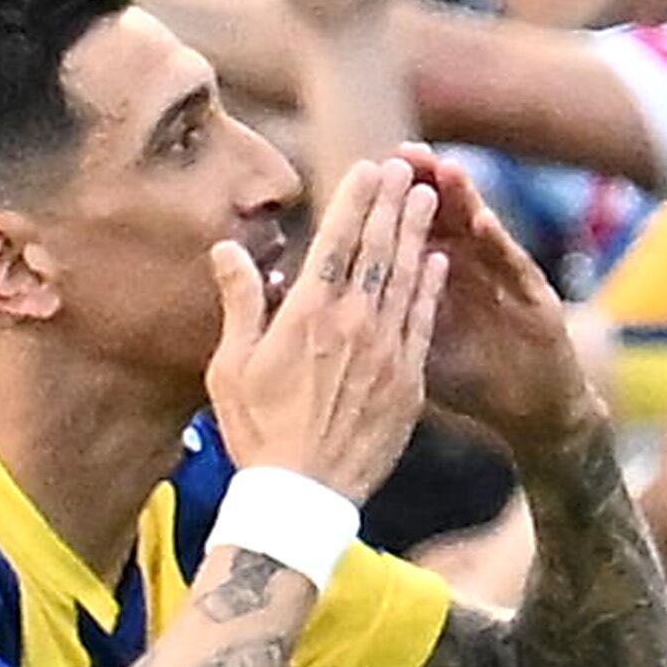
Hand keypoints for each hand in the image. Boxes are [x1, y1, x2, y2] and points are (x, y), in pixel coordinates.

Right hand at [205, 158, 443, 500]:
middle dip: (391, 204)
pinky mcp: (408, 383)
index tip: (367, 168)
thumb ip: (239, 301)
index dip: (355, 199)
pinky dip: (430, 288)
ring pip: (406, 279)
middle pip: (378, 249)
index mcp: (307, 314)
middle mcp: (352, 324)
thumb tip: (228, 247)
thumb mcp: (230, 366)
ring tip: (426, 199)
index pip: (336, 240)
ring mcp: (386, 352)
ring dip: (416, 234)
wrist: (302, 498)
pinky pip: (422, 323)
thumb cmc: (257, 431)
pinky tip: (437, 262)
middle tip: (406, 169)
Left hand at [392, 145, 603, 455]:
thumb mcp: (411, 349)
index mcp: (436, 277)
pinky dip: (498, 244)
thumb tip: (311, 306)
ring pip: (480, 230)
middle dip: (426, 183)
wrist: (530, 409)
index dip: (389, 203)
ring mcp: (504, 280)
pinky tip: (482, 222)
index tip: (366, 173)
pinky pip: (514, 267)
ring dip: (464, 199)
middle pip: (445, 216)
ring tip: (445, 169)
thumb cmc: (468, 380)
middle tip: (406, 152)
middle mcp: (471, 268)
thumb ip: (374, 321)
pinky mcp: (537, 299)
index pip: (408, 230)